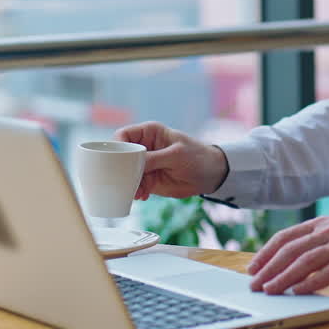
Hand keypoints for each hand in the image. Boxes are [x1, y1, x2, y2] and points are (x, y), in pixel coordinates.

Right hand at [113, 122, 227, 200]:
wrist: (212, 175)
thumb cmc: (197, 157)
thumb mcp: (175, 155)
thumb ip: (153, 159)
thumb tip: (131, 164)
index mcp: (148, 133)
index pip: (123, 135)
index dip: (116, 147)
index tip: (116, 161)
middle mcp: (143, 148)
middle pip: (120, 156)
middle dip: (120, 169)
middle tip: (125, 180)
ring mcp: (144, 165)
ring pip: (125, 173)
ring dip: (127, 183)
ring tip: (137, 192)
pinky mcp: (148, 180)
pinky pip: (135, 185)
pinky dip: (136, 191)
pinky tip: (143, 195)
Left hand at [247, 210, 328, 294]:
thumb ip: (322, 240)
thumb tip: (297, 257)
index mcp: (324, 224)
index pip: (287, 237)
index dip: (266, 252)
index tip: (253, 268)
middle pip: (291, 250)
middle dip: (269, 268)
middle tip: (254, 285)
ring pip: (306, 261)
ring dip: (284, 277)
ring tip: (270, 290)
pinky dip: (312, 282)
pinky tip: (299, 291)